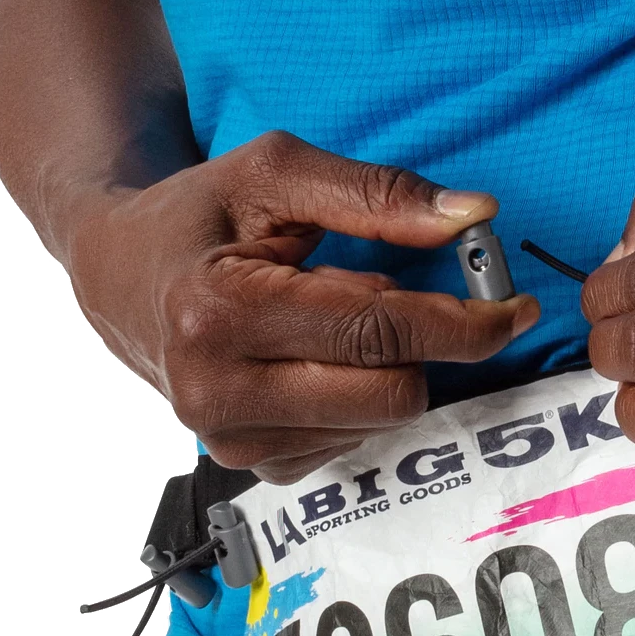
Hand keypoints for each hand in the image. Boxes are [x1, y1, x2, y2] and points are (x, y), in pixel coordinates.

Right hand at [68, 130, 538, 483]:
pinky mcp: (245, 464)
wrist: (119, 273)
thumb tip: (474, 215)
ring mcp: (228, 439)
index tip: (515, 308)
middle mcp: (217, 391)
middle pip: (391, 394)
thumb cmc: (200, 212)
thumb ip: (379, 194)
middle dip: (426, 347)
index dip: (464, 322)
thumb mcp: (279, 172)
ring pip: (377, 424)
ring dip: (387, 370)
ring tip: (336, 319)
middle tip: (419, 303)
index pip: (378, 332)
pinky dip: (356, 399)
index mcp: (221, 310)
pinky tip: (318, 359)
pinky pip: (350, 444)